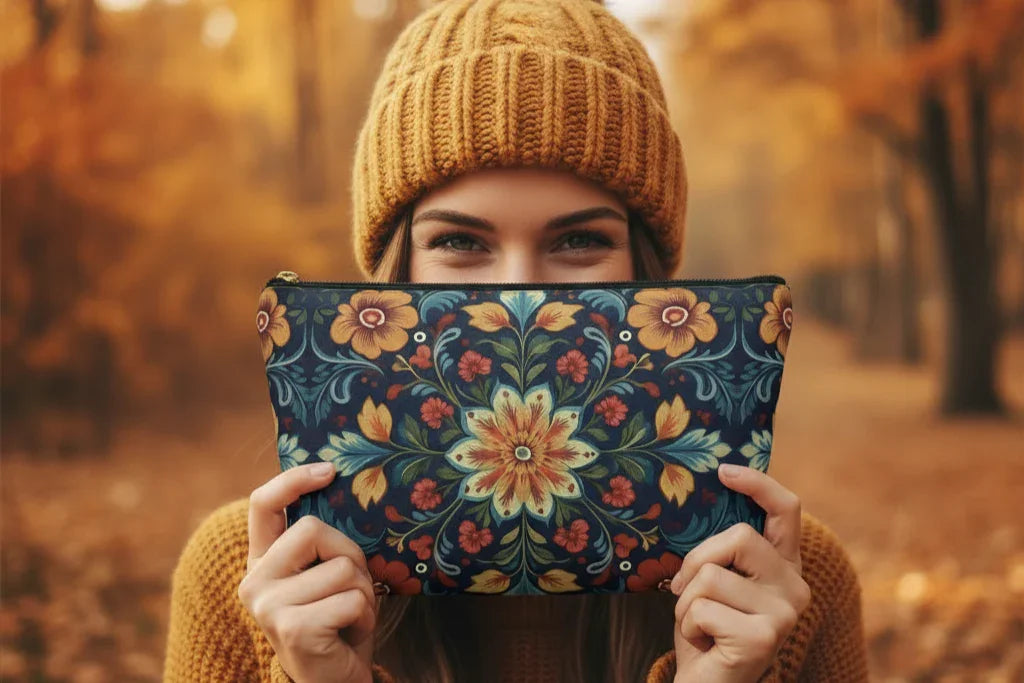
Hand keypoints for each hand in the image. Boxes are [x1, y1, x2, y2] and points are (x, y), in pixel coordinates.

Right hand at [238, 462, 376, 682]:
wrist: (331, 681)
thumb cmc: (335, 622)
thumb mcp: (323, 575)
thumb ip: (321, 544)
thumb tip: (343, 487)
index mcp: (261, 561)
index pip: (263, 504)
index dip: (294, 479)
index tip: (329, 470)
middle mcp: (255, 581)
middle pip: (314, 529)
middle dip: (349, 554)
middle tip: (352, 585)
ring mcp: (269, 605)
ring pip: (341, 567)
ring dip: (363, 591)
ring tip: (352, 615)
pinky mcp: (293, 628)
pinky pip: (352, 599)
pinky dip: (365, 615)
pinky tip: (351, 632)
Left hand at [669, 464, 810, 682]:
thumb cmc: (707, 629)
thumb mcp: (716, 581)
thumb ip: (723, 551)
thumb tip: (701, 499)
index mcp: (784, 567)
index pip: (786, 510)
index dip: (758, 484)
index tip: (724, 471)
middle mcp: (795, 588)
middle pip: (738, 536)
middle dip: (697, 559)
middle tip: (685, 590)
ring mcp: (784, 614)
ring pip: (711, 575)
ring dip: (686, 601)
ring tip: (699, 623)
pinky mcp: (763, 637)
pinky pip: (702, 608)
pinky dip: (688, 624)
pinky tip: (704, 643)